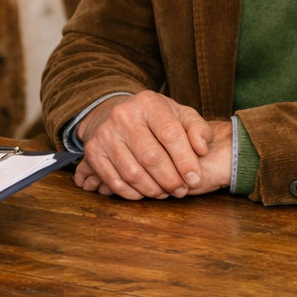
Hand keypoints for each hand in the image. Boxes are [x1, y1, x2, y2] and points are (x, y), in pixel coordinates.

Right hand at [74, 91, 213, 199]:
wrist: (116, 114)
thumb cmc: (156, 118)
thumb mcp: (180, 115)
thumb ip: (197, 129)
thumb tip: (202, 149)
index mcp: (149, 103)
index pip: (170, 134)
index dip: (185, 161)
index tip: (195, 179)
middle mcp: (123, 115)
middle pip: (150, 157)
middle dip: (170, 180)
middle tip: (181, 190)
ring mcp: (105, 134)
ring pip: (132, 173)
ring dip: (153, 190)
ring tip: (166, 192)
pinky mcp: (93, 152)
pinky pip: (115, 181)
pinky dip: (133, 193)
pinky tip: (146, 192)